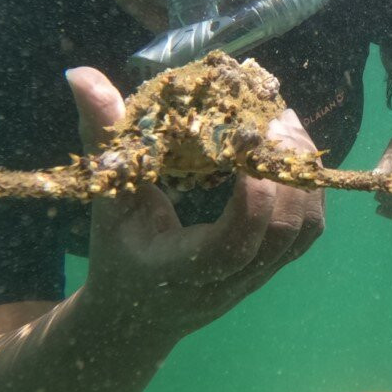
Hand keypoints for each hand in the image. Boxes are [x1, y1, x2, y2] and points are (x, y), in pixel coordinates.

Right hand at [66, 67, 323, 342]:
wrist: (138, 316)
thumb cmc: (119, 251)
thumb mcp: (106, 199)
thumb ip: (101, 139)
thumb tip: (80, 74)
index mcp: (180, 270)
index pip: (232, 246)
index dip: (252, 200)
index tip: (250, 143)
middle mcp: (228, 280)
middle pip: (281, 237)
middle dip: (285, 174)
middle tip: (274, 121)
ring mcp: (258, 276)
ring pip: (305, 232)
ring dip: (303, 176)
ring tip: (286, 128)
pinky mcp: (275, 265)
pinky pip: (310, 230)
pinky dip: (310, 187)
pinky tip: (292, 150)